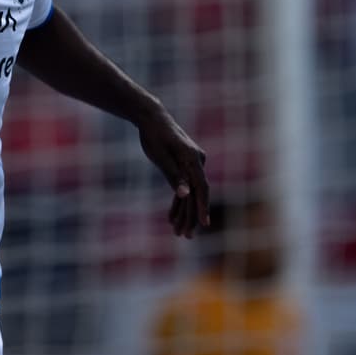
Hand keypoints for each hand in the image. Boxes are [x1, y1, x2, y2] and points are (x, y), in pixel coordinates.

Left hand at [137, 111, 209, 238]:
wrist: (151, 118)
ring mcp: (192, 164)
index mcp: (193, 159)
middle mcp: (197, 161)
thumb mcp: (161, 157)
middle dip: (190, 216)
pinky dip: (179, 201)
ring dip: (184, 212)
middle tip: (185, 236)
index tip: (204, 223)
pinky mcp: (184, 166)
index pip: (201, 187)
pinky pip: (184, 186)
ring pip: (191, 192)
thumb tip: (185, 195)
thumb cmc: (154, 136)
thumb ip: (174, 176)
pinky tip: (172, 217)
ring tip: (178, 232)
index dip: (203, 206)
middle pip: (196, 193)